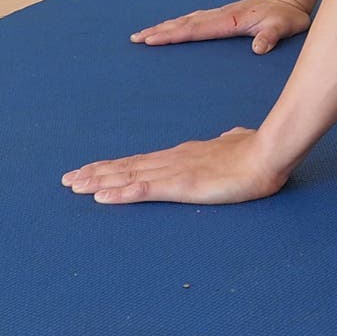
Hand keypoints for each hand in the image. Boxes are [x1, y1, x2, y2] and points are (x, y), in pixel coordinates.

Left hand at [62, 127, 288, 205]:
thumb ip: (228, 142)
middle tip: (69, 179)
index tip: (94, 170)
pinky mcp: (180, 185)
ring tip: (74, 186)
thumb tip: (228, 138)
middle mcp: (171, 161)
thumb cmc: (256, 149)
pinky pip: (143, 190)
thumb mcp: (236, 144)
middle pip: (126, 168)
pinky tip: (101, 197)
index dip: (116, 167)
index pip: (142, 162)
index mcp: (183, 155)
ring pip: (127, 177)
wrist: (267, 152)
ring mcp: (173, 172)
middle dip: (96, 174)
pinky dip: (119, 193)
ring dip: (98, 183)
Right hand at [130, 0, 311, 53]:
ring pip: (187, 20)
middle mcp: (221, 15)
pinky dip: (179, 23)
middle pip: (184, 24)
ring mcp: (221, 14)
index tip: (151, 39)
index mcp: (230, 21)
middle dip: (159, 31)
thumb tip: (259, 49)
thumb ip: (271, 37)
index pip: (195, 30)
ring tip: (144, 34)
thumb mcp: (284, 27)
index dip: (173, 35)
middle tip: (135, 39)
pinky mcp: (224, 15)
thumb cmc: (288, 16)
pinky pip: (195, 19)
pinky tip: (172, 26)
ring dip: (165, 26)